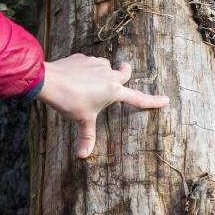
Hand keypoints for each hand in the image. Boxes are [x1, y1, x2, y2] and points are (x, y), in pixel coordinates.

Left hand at [37, 54, 169, 158]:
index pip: (138, 98)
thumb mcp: (81, 120)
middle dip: (126, 72)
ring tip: (92, 83)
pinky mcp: (82, 58)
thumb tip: (82, 156)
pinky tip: (77, 77)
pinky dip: (87, 68)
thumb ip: (86, 137)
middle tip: (124, 74)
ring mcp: (95, 63)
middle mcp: (108, 74)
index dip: (152, 101)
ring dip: (104, 71)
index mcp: (114, 91)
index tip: (165, 100)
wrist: (49, 80)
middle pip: (125, 71)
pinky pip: (89, 62)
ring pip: (106, 65)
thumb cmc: (69, 100)